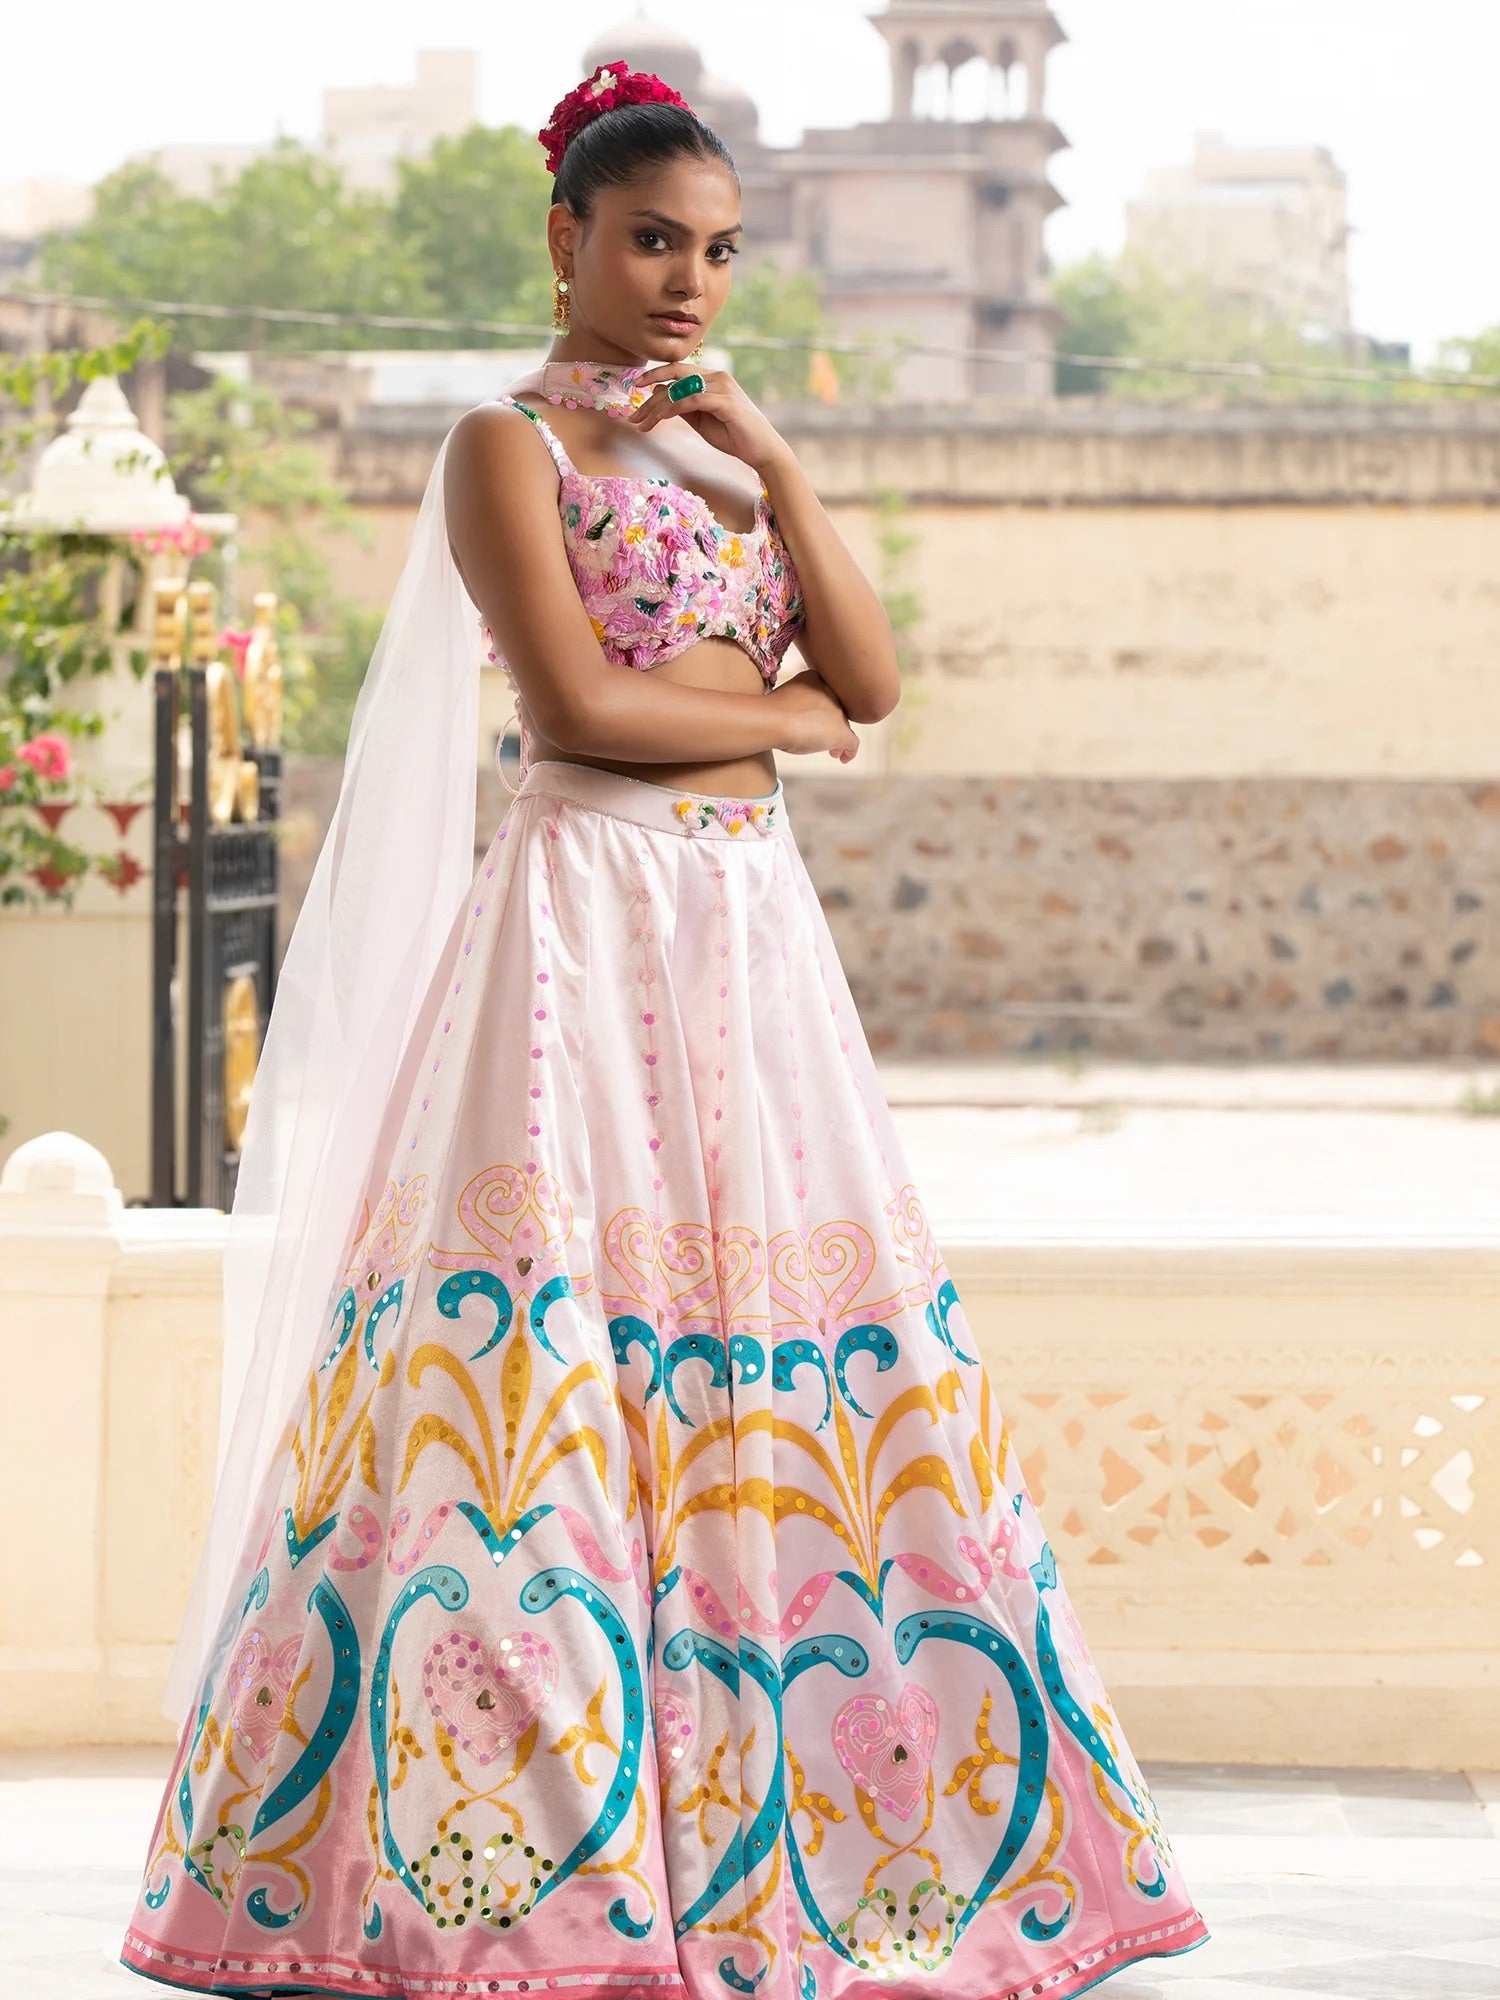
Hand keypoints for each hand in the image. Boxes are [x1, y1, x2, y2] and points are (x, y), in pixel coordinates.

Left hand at [625, 364, 790, 474]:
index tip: (635, 394)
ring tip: (643, 422)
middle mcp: (717, 376)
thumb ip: (683, 407)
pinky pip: (693, 400)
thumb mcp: (701, 420)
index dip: (654, 380)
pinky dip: (674, 407)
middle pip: (675, 374)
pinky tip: (661, 418)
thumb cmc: (735, 436)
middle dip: (650, 389)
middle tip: (632, 412)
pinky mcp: (726, 401)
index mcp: (712, 378)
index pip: (677, 373)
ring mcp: (723, 387)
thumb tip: (659, 394)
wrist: (763, 451)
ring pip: (680, 388)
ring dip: (657, 406)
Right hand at [767, 668, 859, 761]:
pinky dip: (849, 751)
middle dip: (830, 725)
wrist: (774, 720)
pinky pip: (852, 743)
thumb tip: (792, 717)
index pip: (824, 694)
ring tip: (832, 751)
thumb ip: (792, 703)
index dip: (822, 709)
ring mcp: (837, 712)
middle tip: (820, 738)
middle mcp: (830, 693)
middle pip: (835, 711)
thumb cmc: (770, 712)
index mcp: (814, 678)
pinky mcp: (841, 732)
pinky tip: (843, 758)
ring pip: (843, 726)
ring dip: (837, 738)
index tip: (815, 719)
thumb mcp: (781, 698)